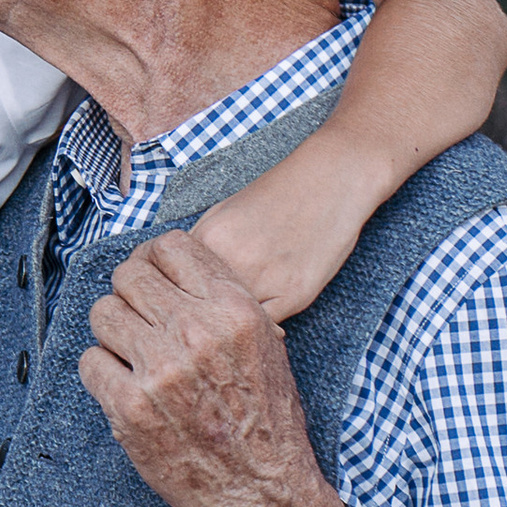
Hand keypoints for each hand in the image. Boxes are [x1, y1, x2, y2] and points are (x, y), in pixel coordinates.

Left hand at [80, 229, 339, 506]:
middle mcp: (195, 332)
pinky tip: (125, 387)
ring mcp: (159, 370)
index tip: (149, 277)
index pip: (170, 247)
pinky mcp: (130, 408)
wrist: (264, 492)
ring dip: (112, 333)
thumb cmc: (267, 422)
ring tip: (133, 357)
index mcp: (233, 310)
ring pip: (103, 314)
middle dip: (129, 294)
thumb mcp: (266, 344)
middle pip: (129, 276)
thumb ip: (222, 301)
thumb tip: (172, 268)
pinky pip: (90, 361)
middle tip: (136, 319)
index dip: (152, 259)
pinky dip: (102, 372)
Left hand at [190, 135, 380, 324]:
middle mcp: (233, 261)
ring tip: (239, 318)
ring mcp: (265, 280)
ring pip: (234, 322)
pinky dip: (261, 327)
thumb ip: (199, 247)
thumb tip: (176, 280)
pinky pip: (266, 326)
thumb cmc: (278, 193)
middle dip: (207, 314)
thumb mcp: (223, 212)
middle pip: (205, 308)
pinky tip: (261, 317)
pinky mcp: (295, 294)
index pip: (176, 285)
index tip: (186, 304)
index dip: (181, 298)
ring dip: (233, 324)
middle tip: (214, 316)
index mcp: (209, 238)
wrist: (330, 179)